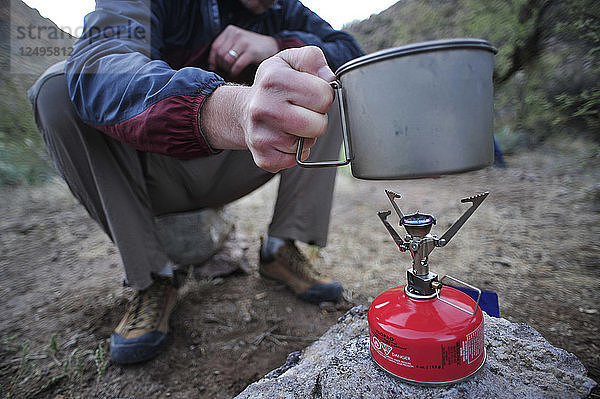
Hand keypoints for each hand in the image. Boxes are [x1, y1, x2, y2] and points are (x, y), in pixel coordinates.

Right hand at [200, 46, 335, 172]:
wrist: (244, 109)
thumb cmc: (273, 85)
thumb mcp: (289, 61)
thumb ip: (312, 59)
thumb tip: (329, 78)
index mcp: (274, 79)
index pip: (324, 95)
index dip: (323, 95)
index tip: (310, 94)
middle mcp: (263, 107)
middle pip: (319, 125)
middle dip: (317, 118)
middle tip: (303, 111)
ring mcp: (261, 135)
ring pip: (308, 144)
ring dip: (306, 136)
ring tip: (291, 124)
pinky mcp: (263, 157)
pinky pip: (296, 160)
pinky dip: (295, 152)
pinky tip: (284, 137)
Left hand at [208, 25, 278, 77]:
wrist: (272, 46)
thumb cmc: (252, 47)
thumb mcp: (237, 42)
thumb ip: (226, 47)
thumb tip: (212, 64)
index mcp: (230, 30)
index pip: (215, 46)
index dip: (213, 59)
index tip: (215, 67)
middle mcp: (236, 34)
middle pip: (220, 54)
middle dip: (222, 65)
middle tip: (226, 70)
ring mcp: (244, 42)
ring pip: (227, 60)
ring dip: (228, 69)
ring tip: (231, 71)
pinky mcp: (251, 52)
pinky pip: (237, 65)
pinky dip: (234, 72)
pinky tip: (235, 74)